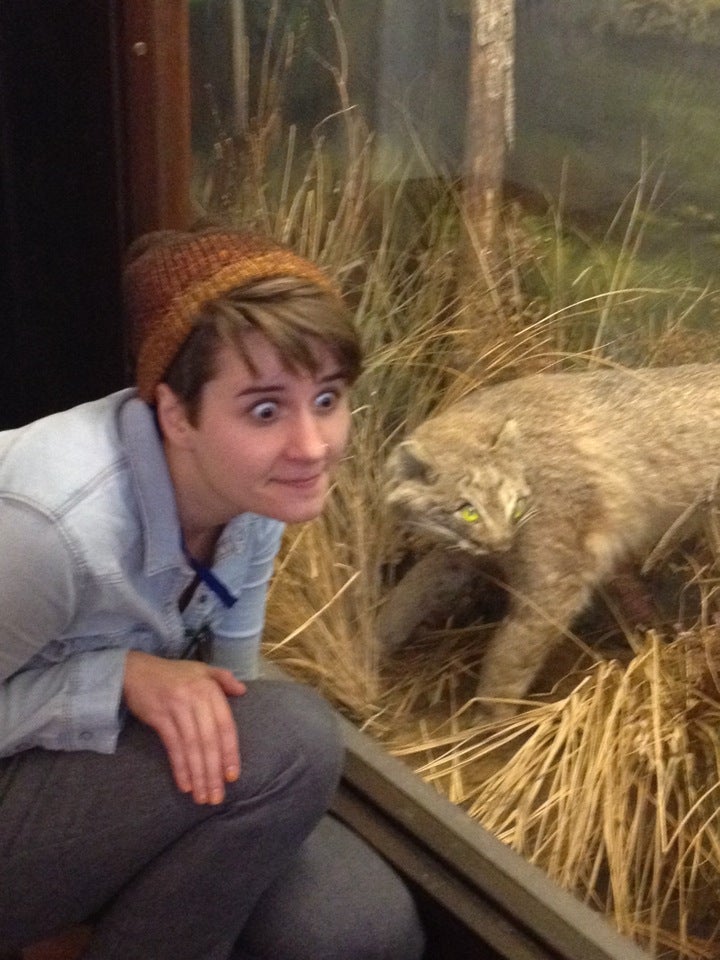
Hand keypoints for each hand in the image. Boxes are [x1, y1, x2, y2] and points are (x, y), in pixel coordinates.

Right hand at [123, 651, 245, 804]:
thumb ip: (224, 679)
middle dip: (214, 771)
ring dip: (198, 775)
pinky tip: (185, 785)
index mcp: (209, 689)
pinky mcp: (158, 717)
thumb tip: (243, 691)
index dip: (230, 752)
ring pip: (191, 747)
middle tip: (217, 796)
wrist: (135, 669)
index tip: (232, 776)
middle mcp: (195, 698)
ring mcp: (176, 708)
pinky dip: (179, 767)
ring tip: (203, 797)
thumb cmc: (173, 673)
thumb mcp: (202, 669)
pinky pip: (172, 746)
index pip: (225, 725)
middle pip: (209, 740)